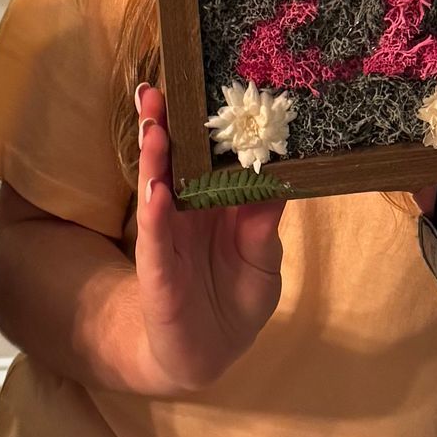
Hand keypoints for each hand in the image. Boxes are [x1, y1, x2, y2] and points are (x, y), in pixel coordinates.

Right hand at [128, 83, 285, 393]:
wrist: (207, 354)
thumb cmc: (235, 299)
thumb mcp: (262, 259)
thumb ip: (264, 221)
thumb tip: (283, 173)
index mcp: (211, 201)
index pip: (204, 152)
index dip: (200, 120)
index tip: (202, 82)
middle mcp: (184, 211)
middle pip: (172, 160)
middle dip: (163, 124)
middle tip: (155, 89)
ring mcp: (167, 239)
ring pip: (157, 190)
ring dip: (154, 158)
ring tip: (154, 126)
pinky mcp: (158, 273)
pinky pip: (156, 240)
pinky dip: (156, 215)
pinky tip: (156, 192)